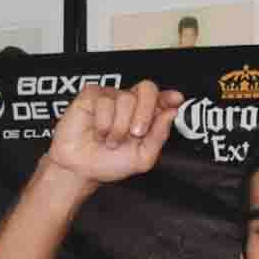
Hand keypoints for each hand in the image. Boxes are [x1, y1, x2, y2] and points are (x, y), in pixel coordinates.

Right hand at [47, 80, 184, 185]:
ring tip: (111, 140)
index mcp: (145, 117)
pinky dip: (103, 123)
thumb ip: (159, 136)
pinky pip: (104, 101)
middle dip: (144, 112)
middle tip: (136, 133)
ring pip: (125, 99)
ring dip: (118, 127)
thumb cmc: (110, 163)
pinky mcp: (92, 96)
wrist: (82, 169)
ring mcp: (111, 98)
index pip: (161, 99)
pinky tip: (99, 132)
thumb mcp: (143, 157)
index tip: (176, 99)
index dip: (169, 97)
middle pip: (147, 89)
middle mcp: (130, 105)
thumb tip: (171, 114)